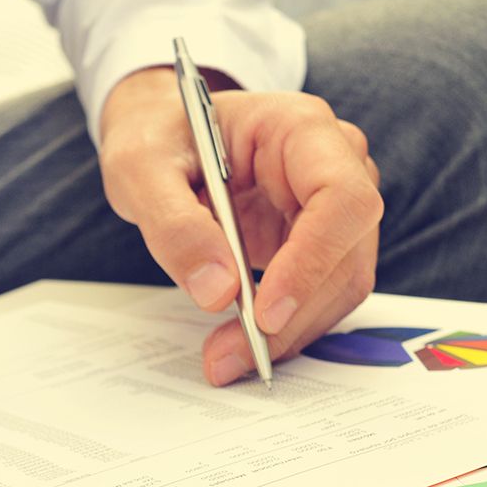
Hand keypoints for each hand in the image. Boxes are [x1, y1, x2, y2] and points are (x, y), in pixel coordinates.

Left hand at [99, 67, 381, 384]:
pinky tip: (240, 345)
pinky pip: (317, 295)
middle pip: (345, 252)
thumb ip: (175, 225)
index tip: (265, 312)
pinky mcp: (314, 244)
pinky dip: (284, 328)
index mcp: (301, 128)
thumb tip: (217, 290)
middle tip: (229, 356)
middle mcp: (332, 165)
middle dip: (292, 314)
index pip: (341, 197)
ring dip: (288, 332)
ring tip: (224, 358)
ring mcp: (329, 208)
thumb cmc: (156, 139)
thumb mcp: (141, 169)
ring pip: (338, 284)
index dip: (313, 260)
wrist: (161, 141)